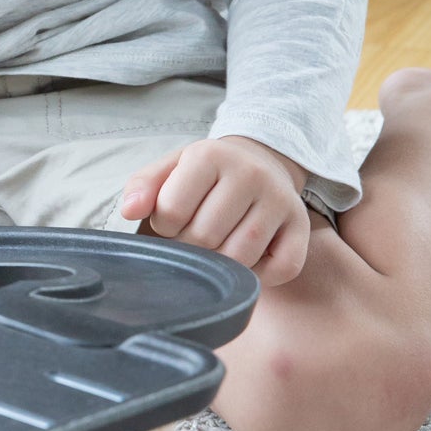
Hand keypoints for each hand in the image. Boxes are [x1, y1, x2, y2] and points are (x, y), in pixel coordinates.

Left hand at [119, 135, 310, 287]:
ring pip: (240, 257)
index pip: (171, 211)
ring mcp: (280, 200)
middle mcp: (250, 174)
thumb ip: (143, 186)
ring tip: (216, 245)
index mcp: (210, 155)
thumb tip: (128, 211)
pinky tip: (248, 258)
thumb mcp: (170, 169)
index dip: (164, 225)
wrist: (259, 161)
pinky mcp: (302, 226)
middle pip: (205, 237)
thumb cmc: (204, 174)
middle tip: (194, 234)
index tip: (173, 218)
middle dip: (190, 245)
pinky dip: (260, 276)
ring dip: (221, 263)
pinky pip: (281, 269)